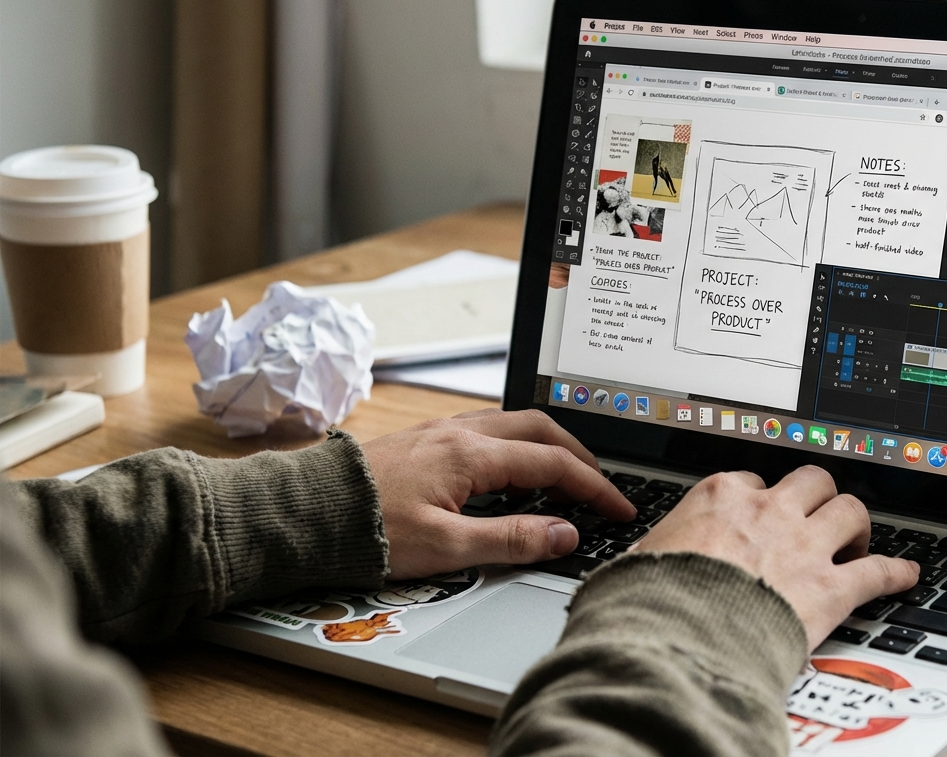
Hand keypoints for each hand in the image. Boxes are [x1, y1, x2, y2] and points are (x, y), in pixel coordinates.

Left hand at [362, 409, 634, 579]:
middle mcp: (459, 432)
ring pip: (512, 424)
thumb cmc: (364, 530)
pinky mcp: (423, 439)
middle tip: (599, 487)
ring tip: (561, 480)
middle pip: (540, 429)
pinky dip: (515, 448)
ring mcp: (440, 431)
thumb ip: (512, 539)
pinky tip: (508, 477)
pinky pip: (486, 430)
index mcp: (471, 454)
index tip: (618, 509)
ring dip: (546, 447)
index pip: (554, 465)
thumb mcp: (447, 548)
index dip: (594, 488)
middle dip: (579, 456)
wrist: (302, 513)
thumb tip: (565, 534)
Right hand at [635, 466, 917, 649]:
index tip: (761, 512)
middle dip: (818, 496)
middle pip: (811, 480)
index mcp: (720, 498)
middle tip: (816, 517)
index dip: (760, 499)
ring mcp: (804, 546)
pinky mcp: (831, 588)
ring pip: (850, 509)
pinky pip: (878, 570)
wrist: (679, 640)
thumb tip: (635, 565)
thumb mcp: (638, 562)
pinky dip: (895, 572)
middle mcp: (768, 512)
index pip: (751, 480)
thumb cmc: (652, 604)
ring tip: (854, 541)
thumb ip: (652, 554)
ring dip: (856, 524)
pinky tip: (905, 575)